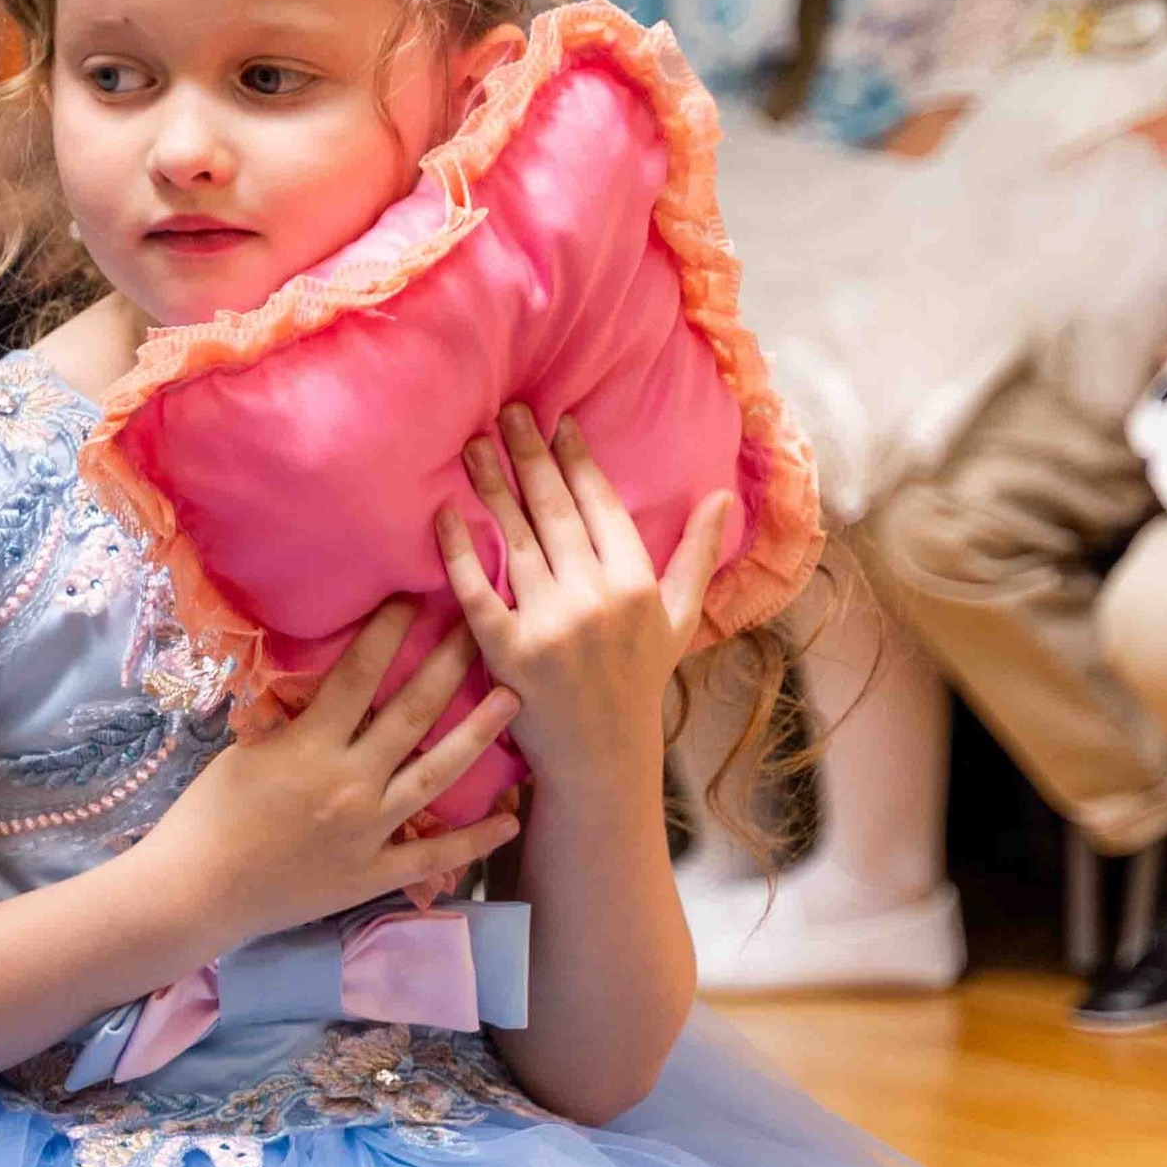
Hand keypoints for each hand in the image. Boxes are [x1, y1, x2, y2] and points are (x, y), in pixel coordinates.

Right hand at [143, 599, 521, 959]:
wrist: (195, 892)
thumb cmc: (205, 816)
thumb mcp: (243, 752)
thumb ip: (289, 723)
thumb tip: (321, 689)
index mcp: (310, 745)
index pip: (359, 672)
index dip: (389, 629)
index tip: (414, 593)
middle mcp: (349, 782)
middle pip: (412, 712)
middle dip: (451, 662)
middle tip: (484, 623)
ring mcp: (368, 830)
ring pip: (436, 774)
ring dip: (478, 733)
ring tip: (515, 698)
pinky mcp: (373, 874)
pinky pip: (433, 854)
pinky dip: (474, 839)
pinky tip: (510, 817)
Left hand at [437, 407, 730, 782]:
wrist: (601, 756)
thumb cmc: (639, 681)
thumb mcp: (679, 619)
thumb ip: (697, 555)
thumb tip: (722, 496)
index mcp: (635, 585)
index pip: (601, 506)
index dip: (578, 460)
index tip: (559, 421)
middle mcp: (594, 598)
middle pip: (555, 511)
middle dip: (529, 455)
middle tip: (507, 411)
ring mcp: (548, 624)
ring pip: (515, 540)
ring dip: (492, 486)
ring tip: (472, 445)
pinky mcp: (506, 651)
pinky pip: (477, 590)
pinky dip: (460, 551)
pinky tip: (445, 514)